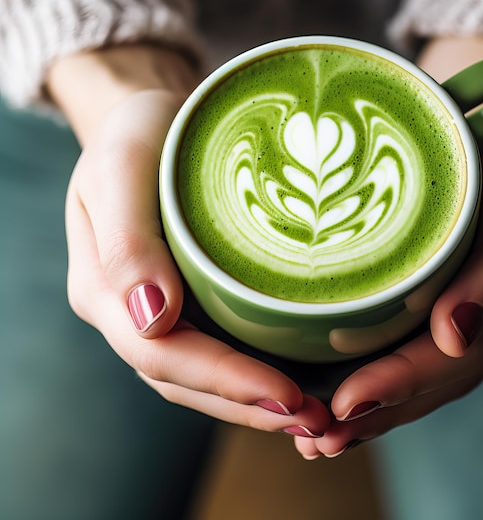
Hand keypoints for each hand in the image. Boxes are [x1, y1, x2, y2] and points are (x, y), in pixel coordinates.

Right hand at [50, 48, 329, 437]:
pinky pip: (220, 347)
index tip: (287, 395)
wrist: (151, 118)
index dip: (225, 382)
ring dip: (256, 402)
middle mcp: (133, 311)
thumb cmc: (140, 133)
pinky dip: (256, 371)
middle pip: (187, 381)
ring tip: (317, 415)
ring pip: (204, 377)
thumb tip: (153, 318)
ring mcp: (162, 308)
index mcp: (107, 290)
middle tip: (317, 421)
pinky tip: (299, 376)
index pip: (164, 355)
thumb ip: (126, 241)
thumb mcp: (121, 166)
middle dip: (250, 406)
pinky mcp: (191, 297)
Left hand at [292, 130, 482, 457]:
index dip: (404, 382)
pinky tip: (334, 405)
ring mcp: (469, 303)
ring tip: (318, 440)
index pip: (459, 352)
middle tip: (320, 438)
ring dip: (375, 412)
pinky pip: (412, 350)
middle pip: (438, 376)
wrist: (480, 112)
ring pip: (424, 376)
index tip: (347, 402)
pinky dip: (376, 382)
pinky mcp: (441, 296)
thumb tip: (456, 337)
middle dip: (381, 410)